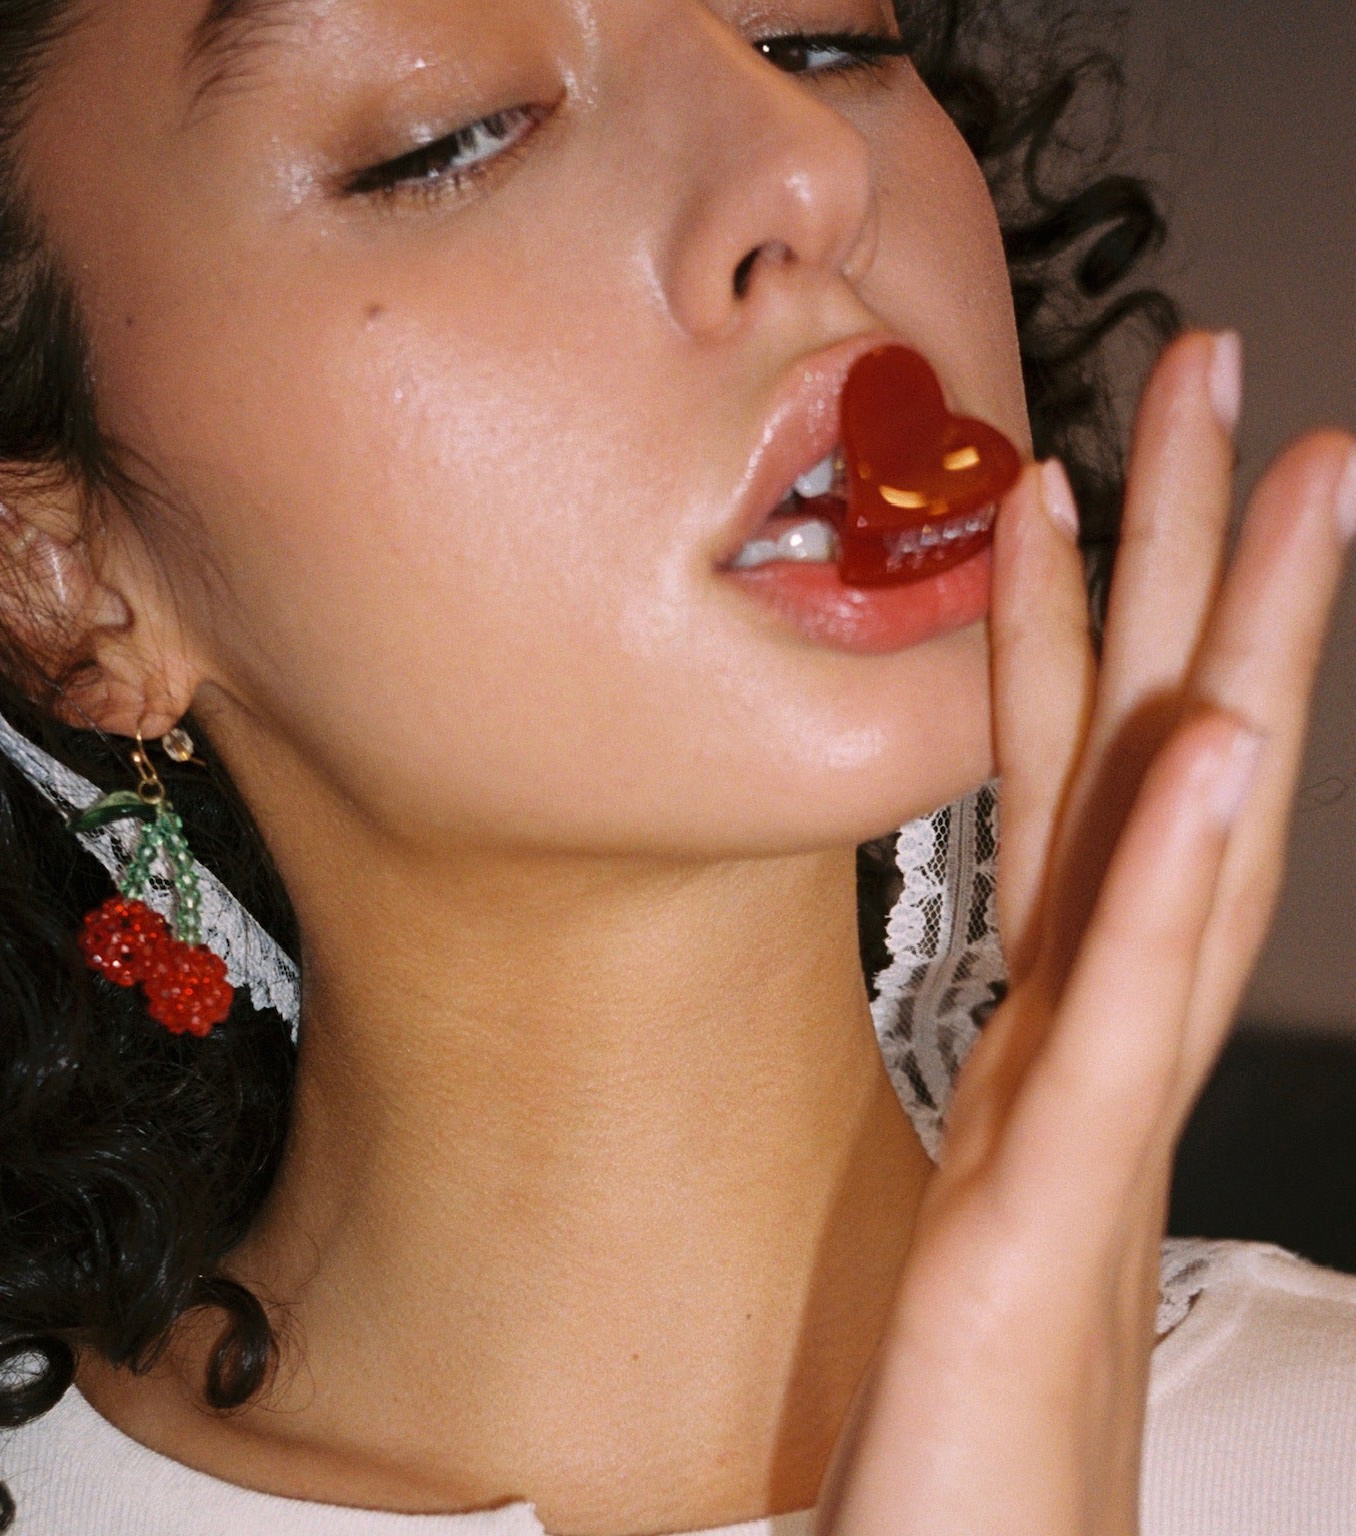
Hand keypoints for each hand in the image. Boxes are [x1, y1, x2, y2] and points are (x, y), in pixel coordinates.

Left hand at [817, 331, 1355, 1535]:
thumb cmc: (963, 1412)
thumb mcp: (976, 1185)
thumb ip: (1017, 1067)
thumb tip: (1030, 980)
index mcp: (1046, 1015)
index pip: (1075, 775)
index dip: (1090, 618)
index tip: (1091, 470)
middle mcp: (1084, 1032)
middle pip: (1157, 753)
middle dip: (1198, 559)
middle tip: (1232, 377)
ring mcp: (1087, 1110)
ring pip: (1169, 843)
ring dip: (1234, 656)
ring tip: (1290, 481)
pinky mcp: (1053, 1209)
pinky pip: (1122, 1016)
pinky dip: (1174, 880)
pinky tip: (1219, 748)